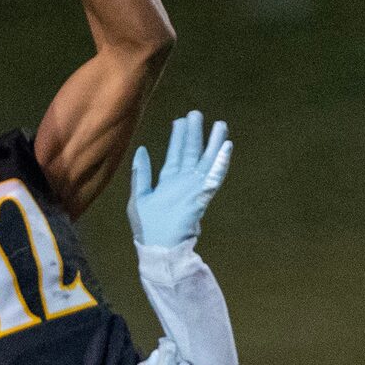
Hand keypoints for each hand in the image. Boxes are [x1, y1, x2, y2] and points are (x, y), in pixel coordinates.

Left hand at [128, 111, 232, 247]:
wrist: (159, 250)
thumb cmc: (147, 229)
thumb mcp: (138, 198)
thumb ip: (141, 174)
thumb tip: (142, 149)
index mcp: (167, 183)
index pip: (174, 155)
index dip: (177, 138)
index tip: (180, 121)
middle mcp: (182, 183)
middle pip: (190, 153)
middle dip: (194, 133)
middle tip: (196, 113)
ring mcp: (193, 189)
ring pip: (205, 161)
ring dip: (212, 143)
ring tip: (220, 125)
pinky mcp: (201, 197)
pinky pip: (213, 177)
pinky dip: (220, 162)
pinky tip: (226, 148)